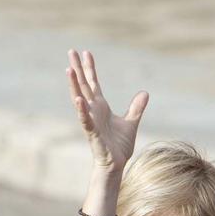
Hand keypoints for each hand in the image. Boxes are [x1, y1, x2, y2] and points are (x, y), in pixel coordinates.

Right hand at [66, 49, 147, 172]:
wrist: (116, 164)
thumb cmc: (119, 145)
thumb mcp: (131, 122)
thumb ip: (136, 108)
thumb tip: (145, 93)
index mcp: (100, 107)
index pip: (93, 83)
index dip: (90, 68)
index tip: (86, 52)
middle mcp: (93, 111)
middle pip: (83, 86)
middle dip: (77, 69)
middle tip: (70, 51)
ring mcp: (91, 121)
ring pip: (80, 99)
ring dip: (74, 85)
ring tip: (69, 70)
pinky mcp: (92, 133)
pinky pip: (85, 120)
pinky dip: (81, 110)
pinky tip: (78, 100)